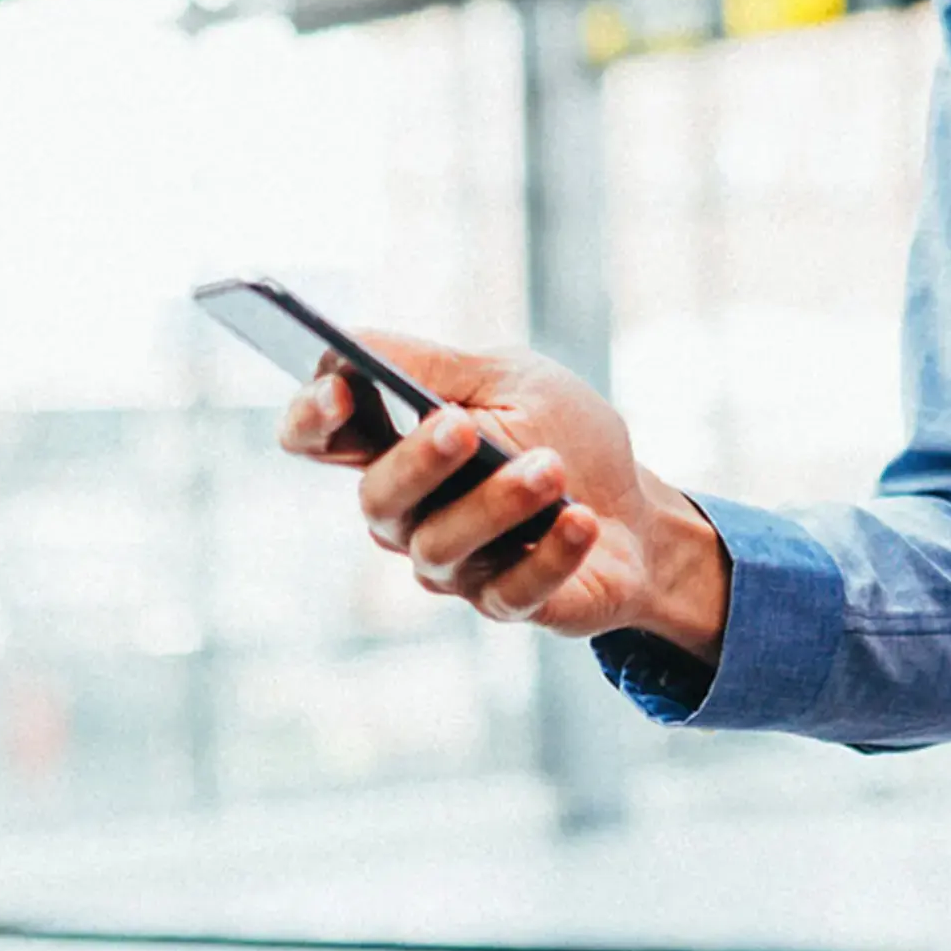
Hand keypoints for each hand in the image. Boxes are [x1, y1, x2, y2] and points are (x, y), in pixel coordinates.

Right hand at [277, 331, 727, 657]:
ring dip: (498, 503)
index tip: (339, 391)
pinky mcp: (503, 603)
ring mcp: (452, 565)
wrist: (639, 512)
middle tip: (462, 428)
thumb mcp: (509, 379)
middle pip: (377, 497)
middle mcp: (409, 513)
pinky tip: (579, 520)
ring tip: (550, 469)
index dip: (311, 418)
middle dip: (417, 461)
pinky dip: (549, 552)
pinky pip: (509, 589)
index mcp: (396, 446)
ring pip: (441, 544)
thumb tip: (351, 347)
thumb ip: (433, 368)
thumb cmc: (564, 436)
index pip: (319, 439)